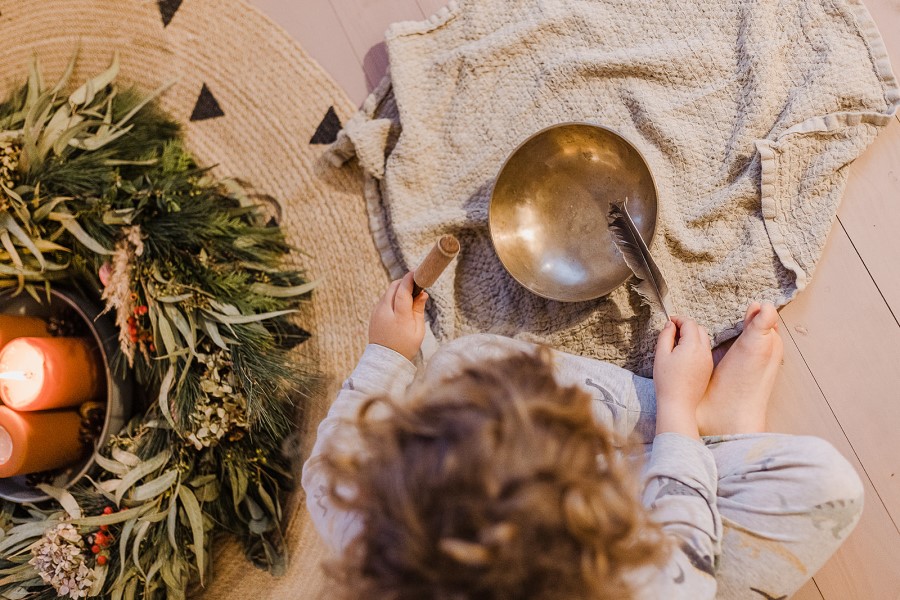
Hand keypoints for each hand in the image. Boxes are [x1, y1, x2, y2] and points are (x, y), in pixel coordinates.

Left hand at [368, 272, 427, 360]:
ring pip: (388, 292)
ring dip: (398, 290)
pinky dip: (392, 297)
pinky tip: (400, 306)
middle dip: (404, 282)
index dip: (409, 280)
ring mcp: (377, 312)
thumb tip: (423, 293)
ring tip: (409, 297)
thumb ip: (419, 309)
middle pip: (393, 287)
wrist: (385, 359)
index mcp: (399, 317)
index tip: (416, 273)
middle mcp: (385, 312)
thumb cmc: (406, 346)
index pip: (403, 291)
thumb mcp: (418, 330)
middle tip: (415, 284)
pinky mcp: (373, 314)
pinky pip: (384, 299)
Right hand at [653, 317, 712, 438]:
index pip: (689, 323)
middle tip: (672, 331)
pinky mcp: (708, 369)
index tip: (668, 321)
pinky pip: (704, 351)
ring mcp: (708, 360)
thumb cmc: (667, 381)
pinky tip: (684, 355)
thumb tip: (670, 325)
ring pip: (703, 339)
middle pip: (699, 329)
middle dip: (686, 326)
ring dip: (692, 336)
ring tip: (677, 343)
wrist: (678, 404)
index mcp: (692, 345)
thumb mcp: (661, 355)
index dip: (678, 319)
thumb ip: (665, 336)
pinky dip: (696, 346)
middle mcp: (704, 351)